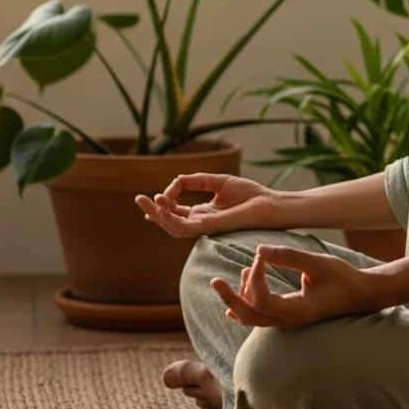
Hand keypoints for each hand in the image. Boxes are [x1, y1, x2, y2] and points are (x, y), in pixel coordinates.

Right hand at [135, 173, 275, 237]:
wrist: (270, 204)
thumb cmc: (251, 194)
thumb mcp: (219, 181)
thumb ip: (196, 181)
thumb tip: (175, 181)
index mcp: (204, 213)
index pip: (177, 213)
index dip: (162, 206)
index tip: (156, 195)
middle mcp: (202, 222)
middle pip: (170, 221)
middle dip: (153, 211)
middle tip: (138, 199)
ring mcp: (205, 227)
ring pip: (173, 227)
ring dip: (157, 215)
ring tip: (146, 202)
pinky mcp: (210, 227)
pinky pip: (185, 226)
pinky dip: (170, 218)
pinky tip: (162, 206)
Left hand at [211, 245, 384, 328]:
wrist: (362, 295)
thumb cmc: (343, 278)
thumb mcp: (318, 263)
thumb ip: (289, 257)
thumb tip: (259, 250)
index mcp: (297, 311)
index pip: (262, 300)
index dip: (255, 277)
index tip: (261, 256)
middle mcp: (289, 321)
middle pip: (249, 317)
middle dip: (229, 298)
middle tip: (214, 281)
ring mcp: (288, 322)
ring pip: (253, 319)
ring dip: (239, 299)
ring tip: (241, 273)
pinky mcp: (289, 317)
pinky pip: (260, 319)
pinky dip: (246, 308)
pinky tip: (234, 303)